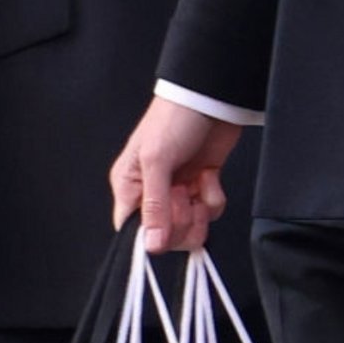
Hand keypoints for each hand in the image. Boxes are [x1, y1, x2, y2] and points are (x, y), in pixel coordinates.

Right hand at [110, 97, 242, 253]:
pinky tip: (209, 176)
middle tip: (184, 194)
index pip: (132, 231)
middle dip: (181, 220)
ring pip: (189, 227)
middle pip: (164, 235)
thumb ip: (154, 205)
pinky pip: (209, 212)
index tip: (167, 223)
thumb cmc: (174, 118)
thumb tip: (151, 244)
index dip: (152, 235)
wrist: (211, 98)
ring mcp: (178, 191)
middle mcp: (151, 192)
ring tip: (198, 185)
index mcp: (129, 186)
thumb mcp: (157, 160)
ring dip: (200, 210)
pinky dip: (214, 198)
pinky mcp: (201, 186)